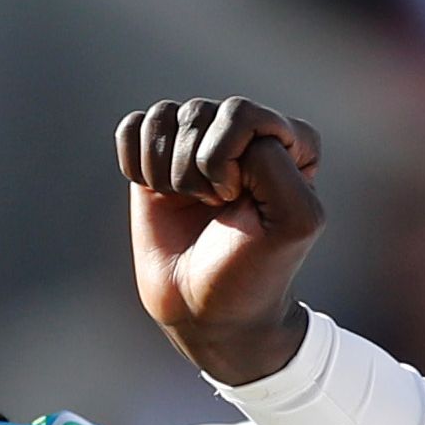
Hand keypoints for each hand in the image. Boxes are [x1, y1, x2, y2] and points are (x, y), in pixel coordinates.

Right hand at [119, 97, 328, 384]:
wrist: (205, 311)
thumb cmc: (254, 271)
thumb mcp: (293, 222)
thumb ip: (275, 165)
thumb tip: (227, 137)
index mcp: (288, 142)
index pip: (243, 113)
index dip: (229, 159)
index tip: (237, 203)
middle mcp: (243, 133)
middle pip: (198, 113)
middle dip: (196, 169)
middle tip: (213, 209)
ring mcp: (198, 143)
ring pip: (162, 116)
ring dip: (167, 172)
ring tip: (188, 204)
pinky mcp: (158, 158)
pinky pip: (132, 127)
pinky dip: (136, 162)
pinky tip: (157, 194)